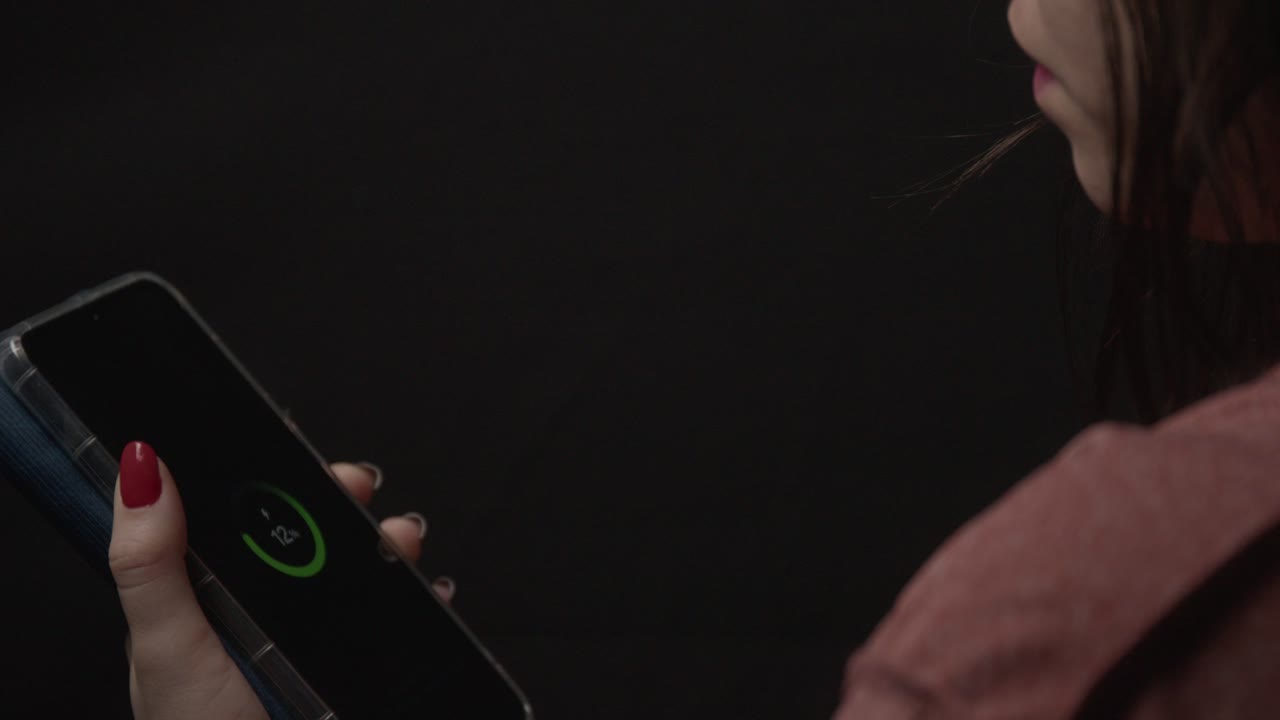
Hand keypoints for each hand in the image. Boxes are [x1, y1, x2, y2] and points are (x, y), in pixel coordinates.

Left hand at [109, 441, 452, 719]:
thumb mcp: (164, 644)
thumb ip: (149, 561)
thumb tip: (140, 465)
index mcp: (205, 589)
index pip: (236, 510)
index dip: (267, 469)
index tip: (291, 442)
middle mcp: (259, 606)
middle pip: (307, 529)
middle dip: (339, 498)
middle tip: (356, 486)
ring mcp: (310, 633)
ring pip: (357, 566)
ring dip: (388, 542)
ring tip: (401, 543)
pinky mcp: (352, 657)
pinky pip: (392, 614)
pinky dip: (417, 595)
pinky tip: (428, 589)